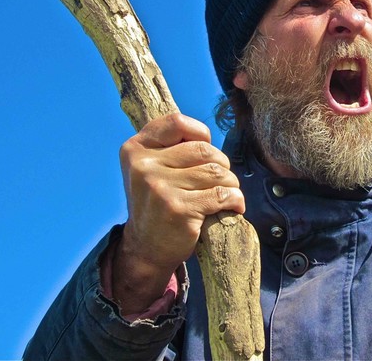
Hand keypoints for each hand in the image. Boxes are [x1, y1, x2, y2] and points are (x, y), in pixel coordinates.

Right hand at [113, 113, 243, 313]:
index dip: (200, 134)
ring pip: (217, 172)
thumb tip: (207, 138)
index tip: (205, 151)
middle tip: (218, 181)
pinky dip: (235, 200)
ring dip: (230, 184)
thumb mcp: (150, 169)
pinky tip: (233, 206)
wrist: (145, 249)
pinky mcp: (179, 209)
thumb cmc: (157, 203)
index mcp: (135, 149)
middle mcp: (144, 166)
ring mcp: (160, 187)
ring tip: (224, 195)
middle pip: (204, 150)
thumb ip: (170, 147)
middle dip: (221, 165)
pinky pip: (223, 194)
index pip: (177, 122)